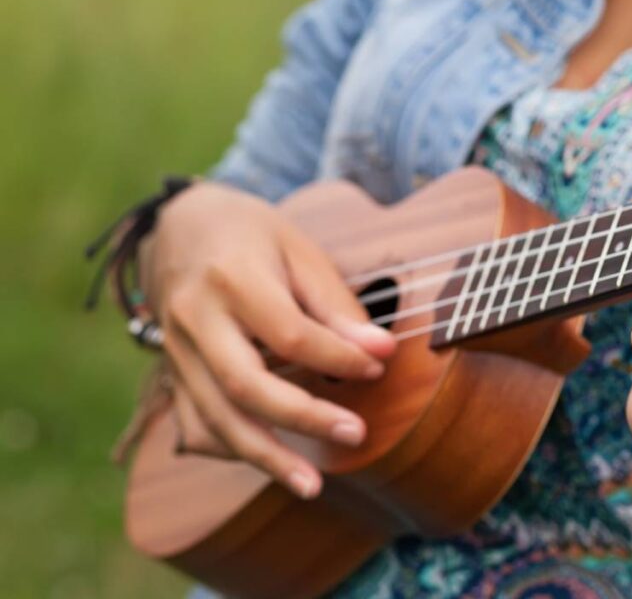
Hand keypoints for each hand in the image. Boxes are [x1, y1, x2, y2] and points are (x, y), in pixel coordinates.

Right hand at [141, 182, 395, 497]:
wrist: (178, 226)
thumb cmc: (250, 235)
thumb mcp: (298, 250)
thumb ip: (336, 304)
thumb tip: (380, 352)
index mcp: (230, 278)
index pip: (289, 333)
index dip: (337, 356)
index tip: (377, 367)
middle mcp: (194, 319)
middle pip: (245, 385)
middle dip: (303, 418)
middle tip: (356, 435)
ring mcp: (175, 351)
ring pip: (215, 418)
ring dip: (265, 457)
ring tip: (312, 485)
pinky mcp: (172, 374)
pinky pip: (196, 425)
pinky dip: (232, 449)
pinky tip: (269, 463)